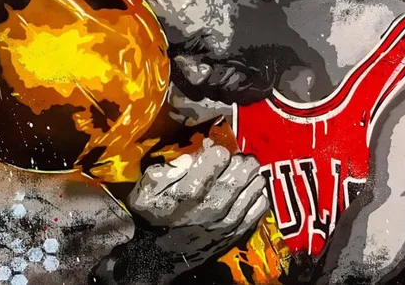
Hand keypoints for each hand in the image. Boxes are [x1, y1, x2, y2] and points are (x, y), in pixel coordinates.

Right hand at [126, 141, 268, 274]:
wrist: (159, 255)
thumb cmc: (153, 216)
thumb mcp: (145, 191)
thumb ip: (164, 171)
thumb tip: (190, 159)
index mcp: (189, 191)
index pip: (218, 158)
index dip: (218, 150)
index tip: (215, 152)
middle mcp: (211, 205)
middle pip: (240, 172)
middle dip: (241, 160)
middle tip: (238, 158)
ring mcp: (226, 220)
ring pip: (252, 188)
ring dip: (252, 175)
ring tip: (247, 170)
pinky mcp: (236, 231)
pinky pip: (258, 209)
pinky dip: (258, 196)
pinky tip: (252, 190)